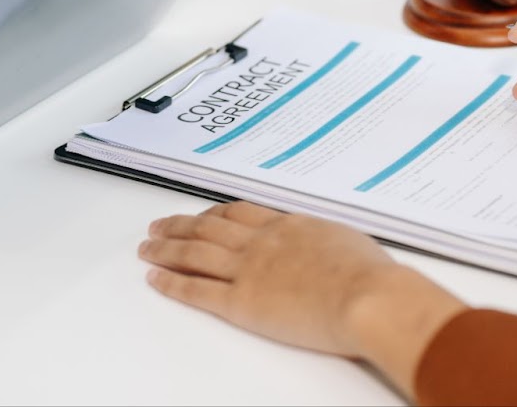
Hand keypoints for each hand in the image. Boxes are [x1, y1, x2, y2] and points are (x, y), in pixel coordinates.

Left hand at [141, 202, 465, 394]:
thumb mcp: (348, 242)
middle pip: (208, 228)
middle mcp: (262, 242)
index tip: (200, 214)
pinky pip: (197, 290)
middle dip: (179, 225)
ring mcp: (248, 270)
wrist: (367, 297)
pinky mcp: (241, 303)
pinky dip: (172, 283)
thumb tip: (329, 246)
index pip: (239, 214)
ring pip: (195, 253)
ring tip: (146, 249)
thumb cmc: (370, 275)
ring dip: (166, 249)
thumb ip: (327, 242)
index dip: (213, 213)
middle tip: (158, 226)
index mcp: (288, 225)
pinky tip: (155, 279)